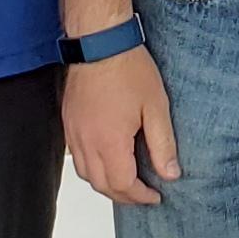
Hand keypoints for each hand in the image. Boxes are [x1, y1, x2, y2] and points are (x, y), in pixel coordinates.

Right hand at [62, 47, 179, 206]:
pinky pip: (76, 157)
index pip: (123, 184)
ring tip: (126, 181)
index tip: (155, 196)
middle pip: (102, 185)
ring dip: (105, 183)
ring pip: (86, 173)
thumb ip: (162, 145)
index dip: (140, 196)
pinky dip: (91, 167)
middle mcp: (86, 142)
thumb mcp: (156, 107)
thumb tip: (170, 174)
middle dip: (124, 196)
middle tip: (143, 195)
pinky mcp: (68, 122)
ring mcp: (74, 133)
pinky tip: (106, 160)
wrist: (99, 41)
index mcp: (110, 142)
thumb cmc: (127, 68)